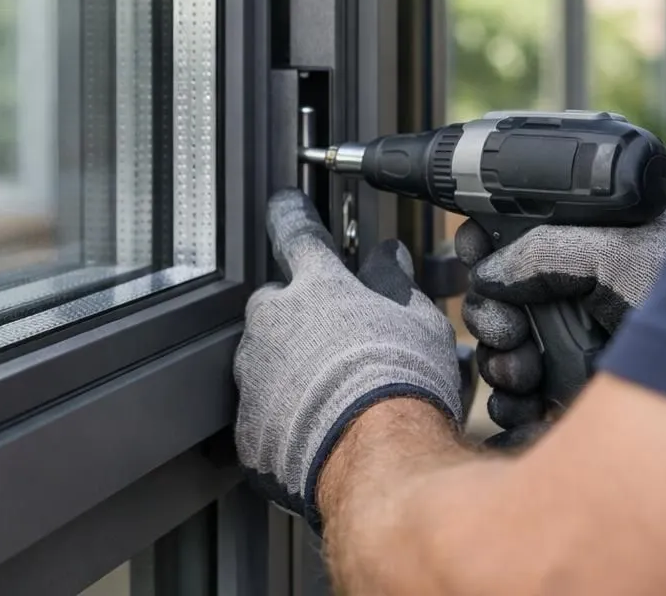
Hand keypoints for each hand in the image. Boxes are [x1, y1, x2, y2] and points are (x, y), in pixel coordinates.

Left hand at [234, 189, 463, 531]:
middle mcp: (274, 322)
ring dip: (287, 368)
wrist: (378, 460)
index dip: (291, 215)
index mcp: (318, 286)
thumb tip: (389, 258)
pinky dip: (280, 418)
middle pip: (274, 302)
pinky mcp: (247, 426)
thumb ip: (395, 283)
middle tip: (334, 342)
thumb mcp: (418, 320)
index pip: (296, 233)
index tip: (284, 204)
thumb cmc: (404, 386)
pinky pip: (259, 413)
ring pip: (262, 357)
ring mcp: (254, 374)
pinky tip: (313, 430)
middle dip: (297, 315)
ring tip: (331, 395)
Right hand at [457, 201, 665, 447]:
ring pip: (504, 355)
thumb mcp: (619, 251)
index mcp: (592, 246)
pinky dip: (510, 408)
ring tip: (524, 374)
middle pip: (500, 300)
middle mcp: (581, 297)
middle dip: (490, 316)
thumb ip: (544, 250)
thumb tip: (487, 274)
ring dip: (499, 364)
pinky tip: (525, 409)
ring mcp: (579, 350)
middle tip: (508, 330)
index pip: (518, 236)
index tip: (472, 251)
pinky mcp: (580, 403)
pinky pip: (520, 406)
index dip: (486, 243)